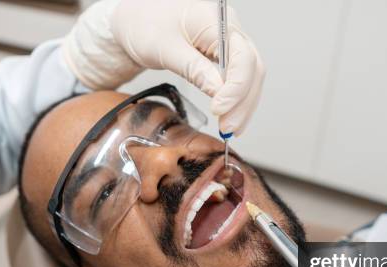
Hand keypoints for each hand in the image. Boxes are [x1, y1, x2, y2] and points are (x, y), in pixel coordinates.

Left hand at [64, 0, 264, 135]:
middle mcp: (229, 29)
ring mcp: (229, 43)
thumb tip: (218, 92)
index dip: (236, 88)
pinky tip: (229, 116)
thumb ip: (194, 69)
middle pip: (252, 69)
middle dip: (243, 102)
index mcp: (216, 20)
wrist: (135, 18)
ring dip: (243, 105)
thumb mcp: (164, 48)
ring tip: (229, 128)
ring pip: (250, 77)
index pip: (242, 57)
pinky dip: (236, 100)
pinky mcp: (224, 56)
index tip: (220, 109)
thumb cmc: (144, 23)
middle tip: (228, 128)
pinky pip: (239, 79)